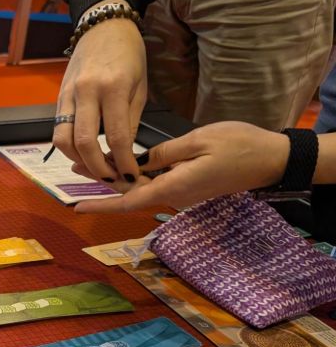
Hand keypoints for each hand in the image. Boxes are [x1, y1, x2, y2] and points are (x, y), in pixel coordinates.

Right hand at [53, 1, 146, 184]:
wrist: (103, 28)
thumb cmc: (129, 56)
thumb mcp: (140, 88)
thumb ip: (130, 122)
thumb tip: (124, 154)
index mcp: (114, 88)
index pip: (116, 137)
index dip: (123, 163)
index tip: (131, 176)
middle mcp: (87, 92)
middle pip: (85, 144)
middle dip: (98, 168)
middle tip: (110, 179)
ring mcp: (68, 96)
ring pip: (64, 141)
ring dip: (78, 161)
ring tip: (94, 167)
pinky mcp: (58, 99)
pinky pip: (58, 130)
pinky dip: (69, 148)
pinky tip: (82, 152)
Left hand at [74, 121, 289, 213]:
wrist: (273, 159)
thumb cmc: (240, 145)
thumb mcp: (199, 141)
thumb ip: (164, 153)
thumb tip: (138, 161)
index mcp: (173, 186)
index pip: (129, 200)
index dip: (101, 203)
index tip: (77, 206)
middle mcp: (174, 195)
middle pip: (129, 194)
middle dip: (100, 183)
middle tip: (73, 167)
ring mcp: (181, 193)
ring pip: (141, 189)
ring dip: (115, 177)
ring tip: (88, 162)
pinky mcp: (187, 186)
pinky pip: (155, 184)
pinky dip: (135, 175)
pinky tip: (122, 163)